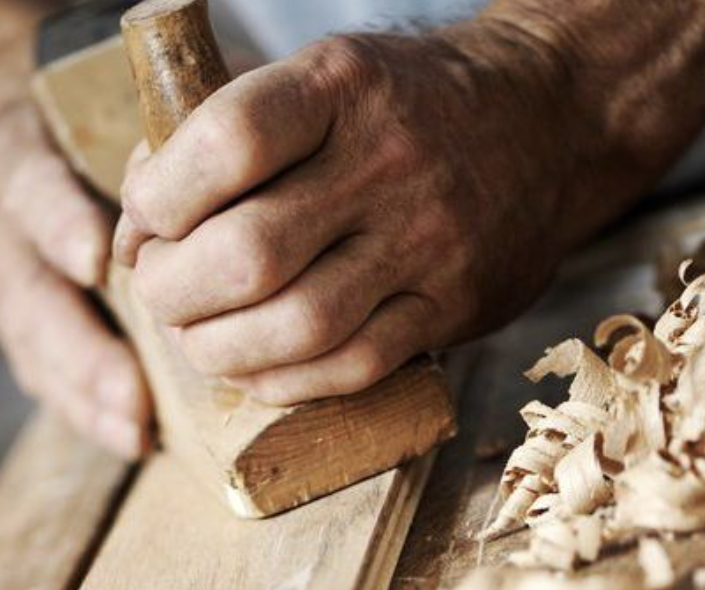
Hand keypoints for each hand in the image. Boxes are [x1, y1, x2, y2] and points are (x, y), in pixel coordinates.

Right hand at [0, 100, 151, 457]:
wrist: (47, 138)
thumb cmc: (115, 126)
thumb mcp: (129, 112)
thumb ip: (162, 137)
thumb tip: (209, 159)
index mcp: (27, 160)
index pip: (32, 187)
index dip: (59, 222)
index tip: (95, 259)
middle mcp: (13, 230)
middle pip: (31, 294)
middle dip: (81, 349)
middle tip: (131, 394)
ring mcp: (16, 282)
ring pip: (37, 347)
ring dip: (88, 395)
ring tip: (135, 431)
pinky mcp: (31, 324)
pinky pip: (51, 373)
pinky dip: (89, 409)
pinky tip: (131, 436)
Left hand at [115, 18, 576, 405]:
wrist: (550, 121)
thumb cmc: (414, 105)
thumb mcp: (331, 78)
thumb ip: (235, 135)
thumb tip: (138, 223)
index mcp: (342, 86)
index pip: (226, 144)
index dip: (158, 198)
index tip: (145, 222)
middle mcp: (388, 165)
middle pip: (250, 254)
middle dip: (174, 291)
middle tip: (159, 292)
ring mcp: (426, 245)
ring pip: (299, 325)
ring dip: (220, 348)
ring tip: (196, 338)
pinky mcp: (451, 308)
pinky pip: (351, 367)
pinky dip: (282, 381)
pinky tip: (255, 369)